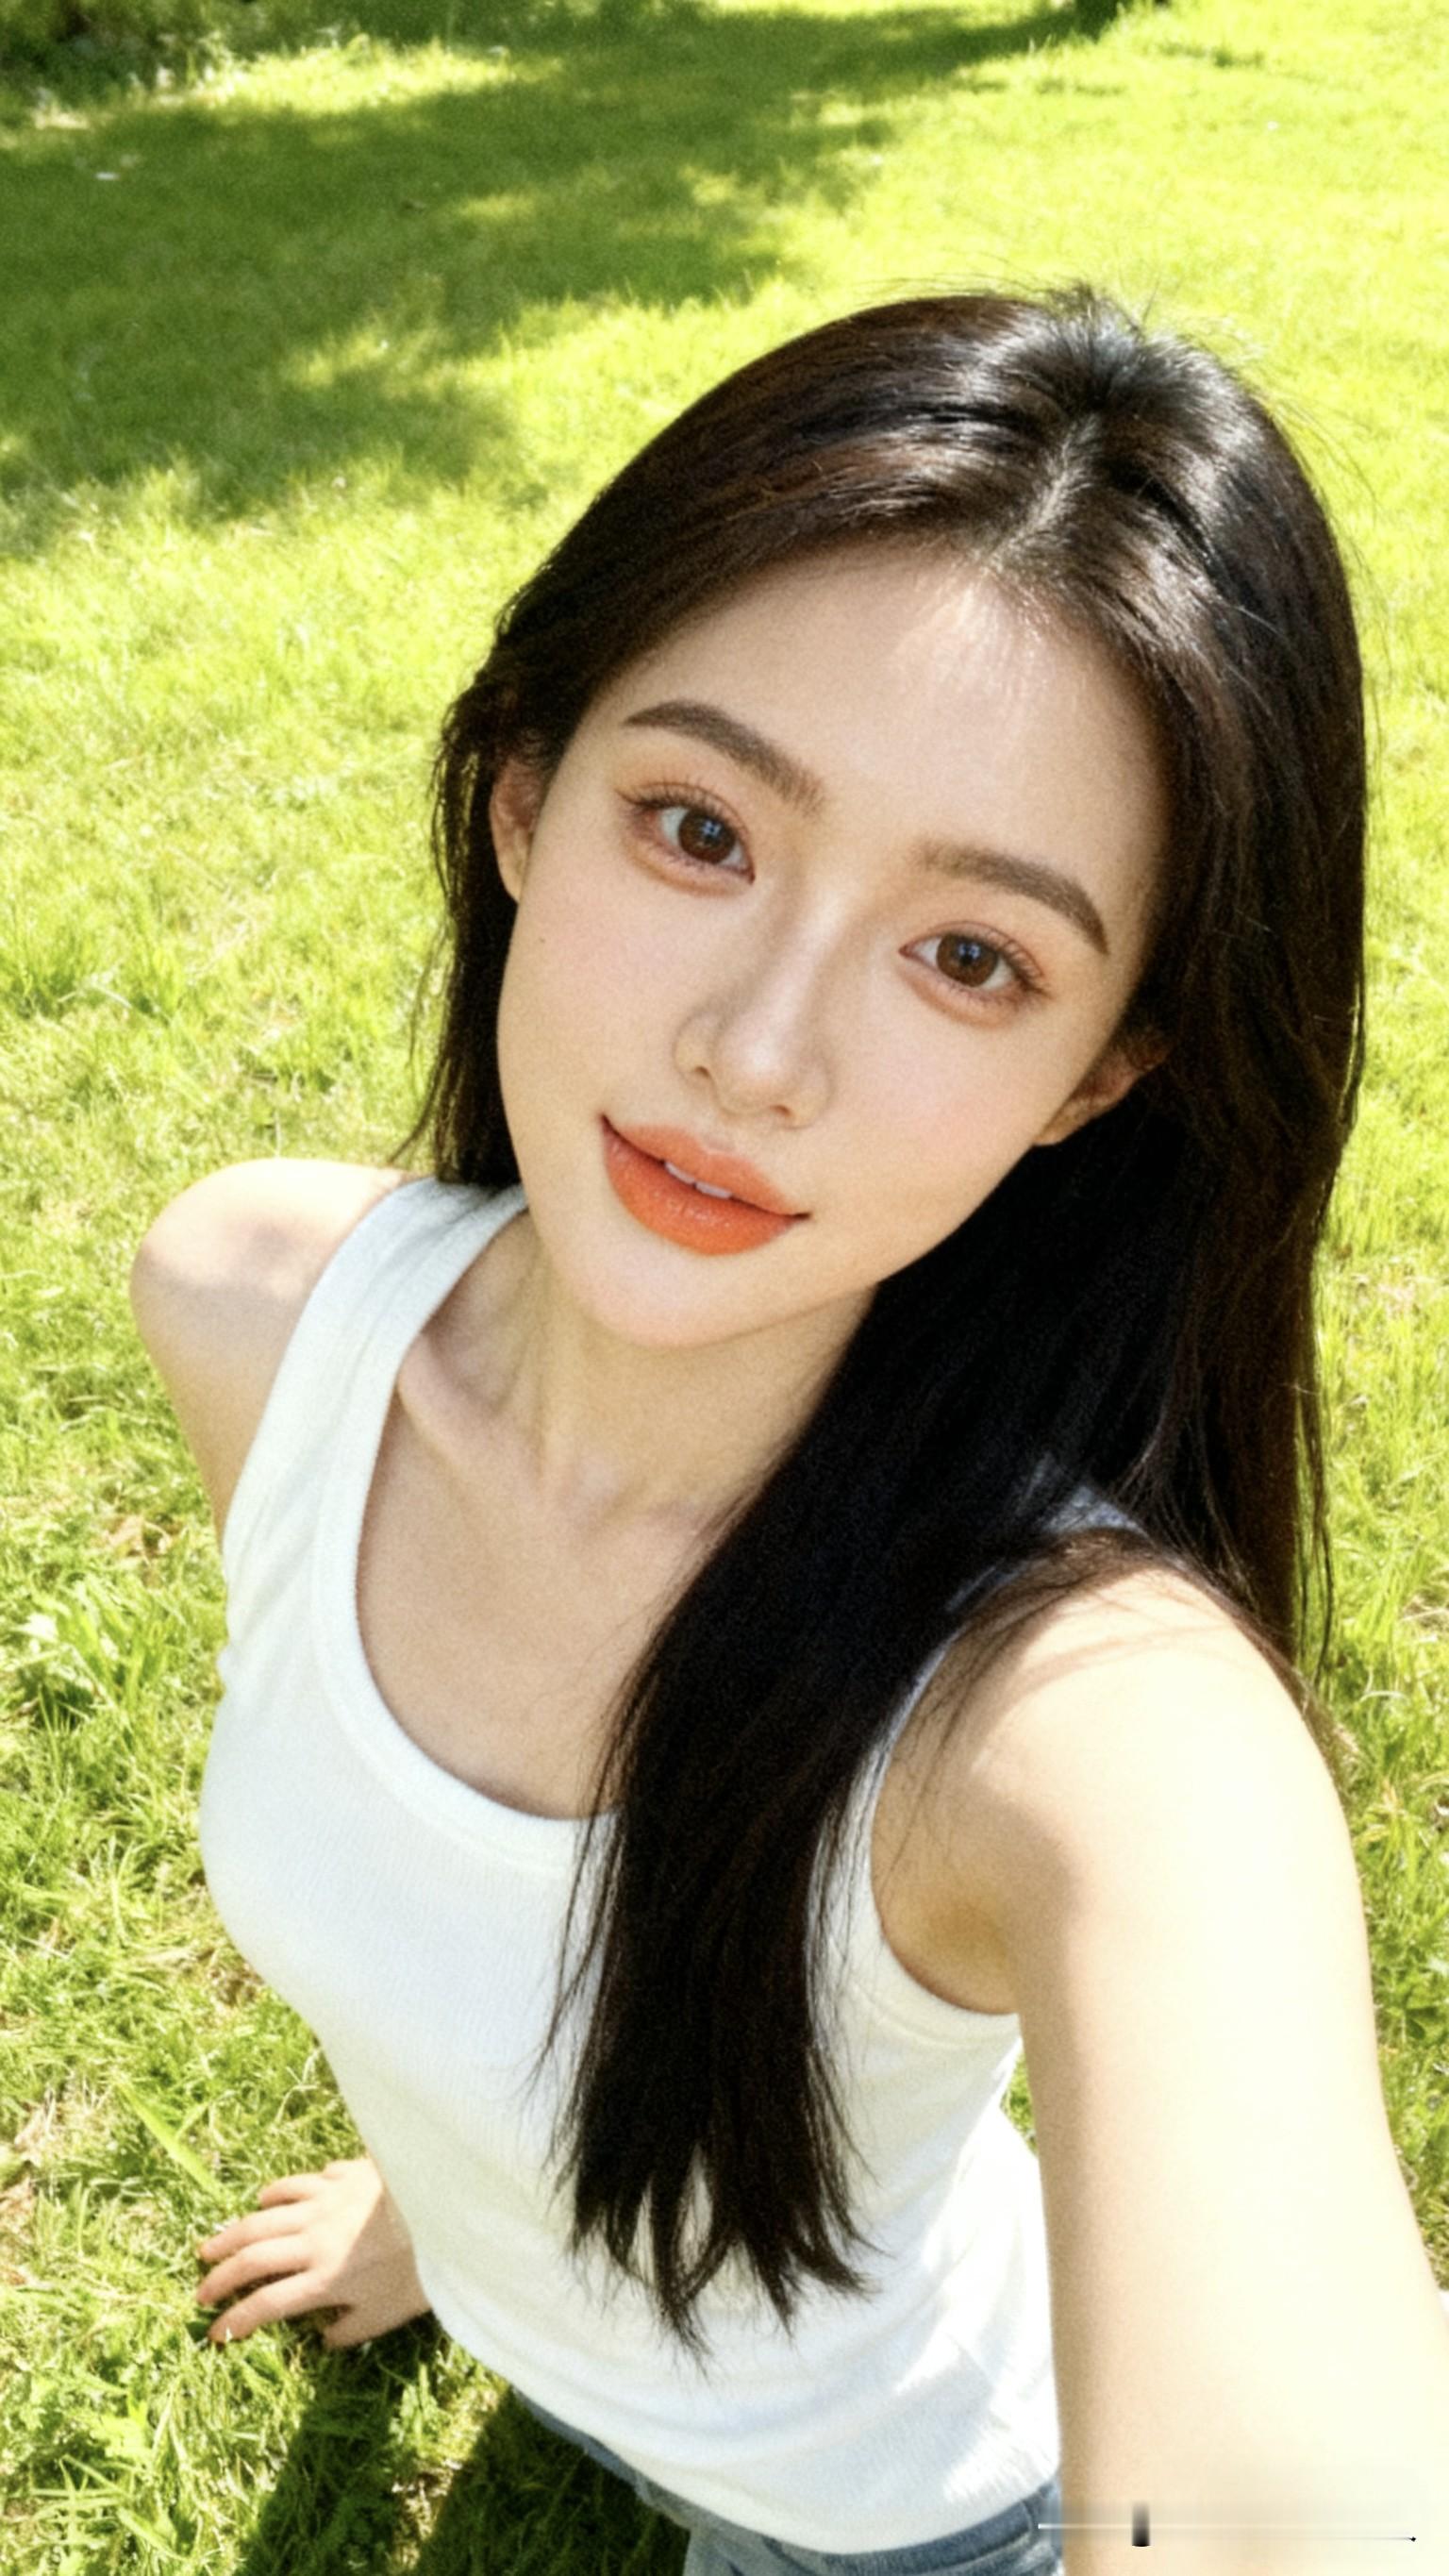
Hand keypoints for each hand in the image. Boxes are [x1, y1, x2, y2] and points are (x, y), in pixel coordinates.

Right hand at [194, 2154, 432, 2348]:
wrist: (448, 2206)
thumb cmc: (421, 2268)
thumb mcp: (388, 2315)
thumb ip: (351, 2330)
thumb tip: (323, 2338)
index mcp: (324, 2280)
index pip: (266, 2306)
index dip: (235, 2322)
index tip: (213, 2334)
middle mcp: (314, 2241)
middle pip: (253, 2259)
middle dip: (220, 2278)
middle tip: (200, 2291)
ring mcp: (324, 2204)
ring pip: (262, 2218)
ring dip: (231, 2235)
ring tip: (210, 2247)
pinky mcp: (340, 2177)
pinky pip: (295, 2184)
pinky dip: (273, 2194)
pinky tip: (263, 2201)